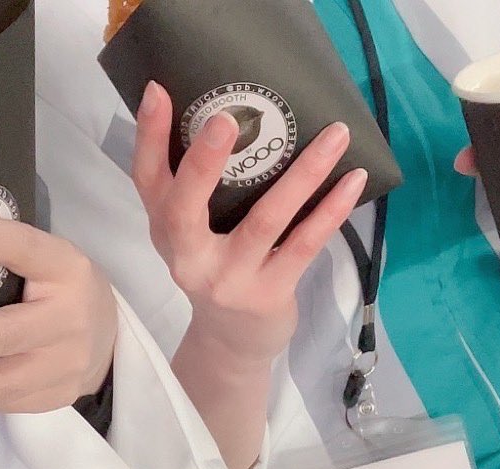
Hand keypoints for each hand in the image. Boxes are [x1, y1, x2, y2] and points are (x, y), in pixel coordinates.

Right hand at [133, 81, 367, 367]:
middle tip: (227, 120)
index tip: (157, 91)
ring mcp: (228, 279)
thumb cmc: (217, 271)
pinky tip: (352, 181)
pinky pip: (303, 245)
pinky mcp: (267, 294)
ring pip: (264, 220)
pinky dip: (330, 211)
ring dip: (303, 174)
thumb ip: (198, 192)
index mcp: (166, 233)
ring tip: (335, 135)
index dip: (149, 138)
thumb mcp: (193, 237)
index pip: (147, 181)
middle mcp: (188, 258)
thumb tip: (234, 117)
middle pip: (184, 210)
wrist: (231, 344)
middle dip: (204, 164)